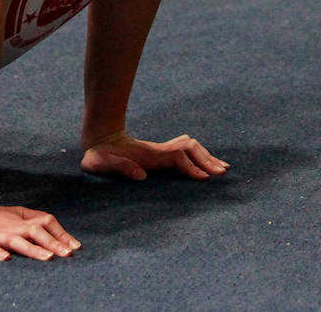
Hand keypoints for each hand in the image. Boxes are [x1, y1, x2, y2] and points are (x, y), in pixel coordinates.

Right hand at [0, 199, 80, 261]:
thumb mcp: (16, 216)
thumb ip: (36, 223)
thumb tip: (63, 238)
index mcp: (21, 219)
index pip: (45, 222)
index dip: (61, 233)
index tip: (75, 247)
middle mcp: (10, 226)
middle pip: (34, 231)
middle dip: (52, 243)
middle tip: (68, 254)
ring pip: (15, 240)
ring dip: (32, 249)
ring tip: (47, 258)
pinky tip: (6, 259)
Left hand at [81, 131, 228, 180]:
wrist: (98, 142)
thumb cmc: (98, 157)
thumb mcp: (100, 163)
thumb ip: (118, 167)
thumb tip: (141, 175)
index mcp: (149, 155)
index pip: (177, 156)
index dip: (190, 166)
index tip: (204, 178)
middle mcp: (158, 151)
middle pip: (189, 148)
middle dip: (206, 159)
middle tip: (222, 173)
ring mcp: (161, 152)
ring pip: (190, 147)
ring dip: (206, 157)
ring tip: (222, 169)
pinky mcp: (161, 155)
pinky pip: (186, 153)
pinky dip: (200, 158)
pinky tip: (208, 167)